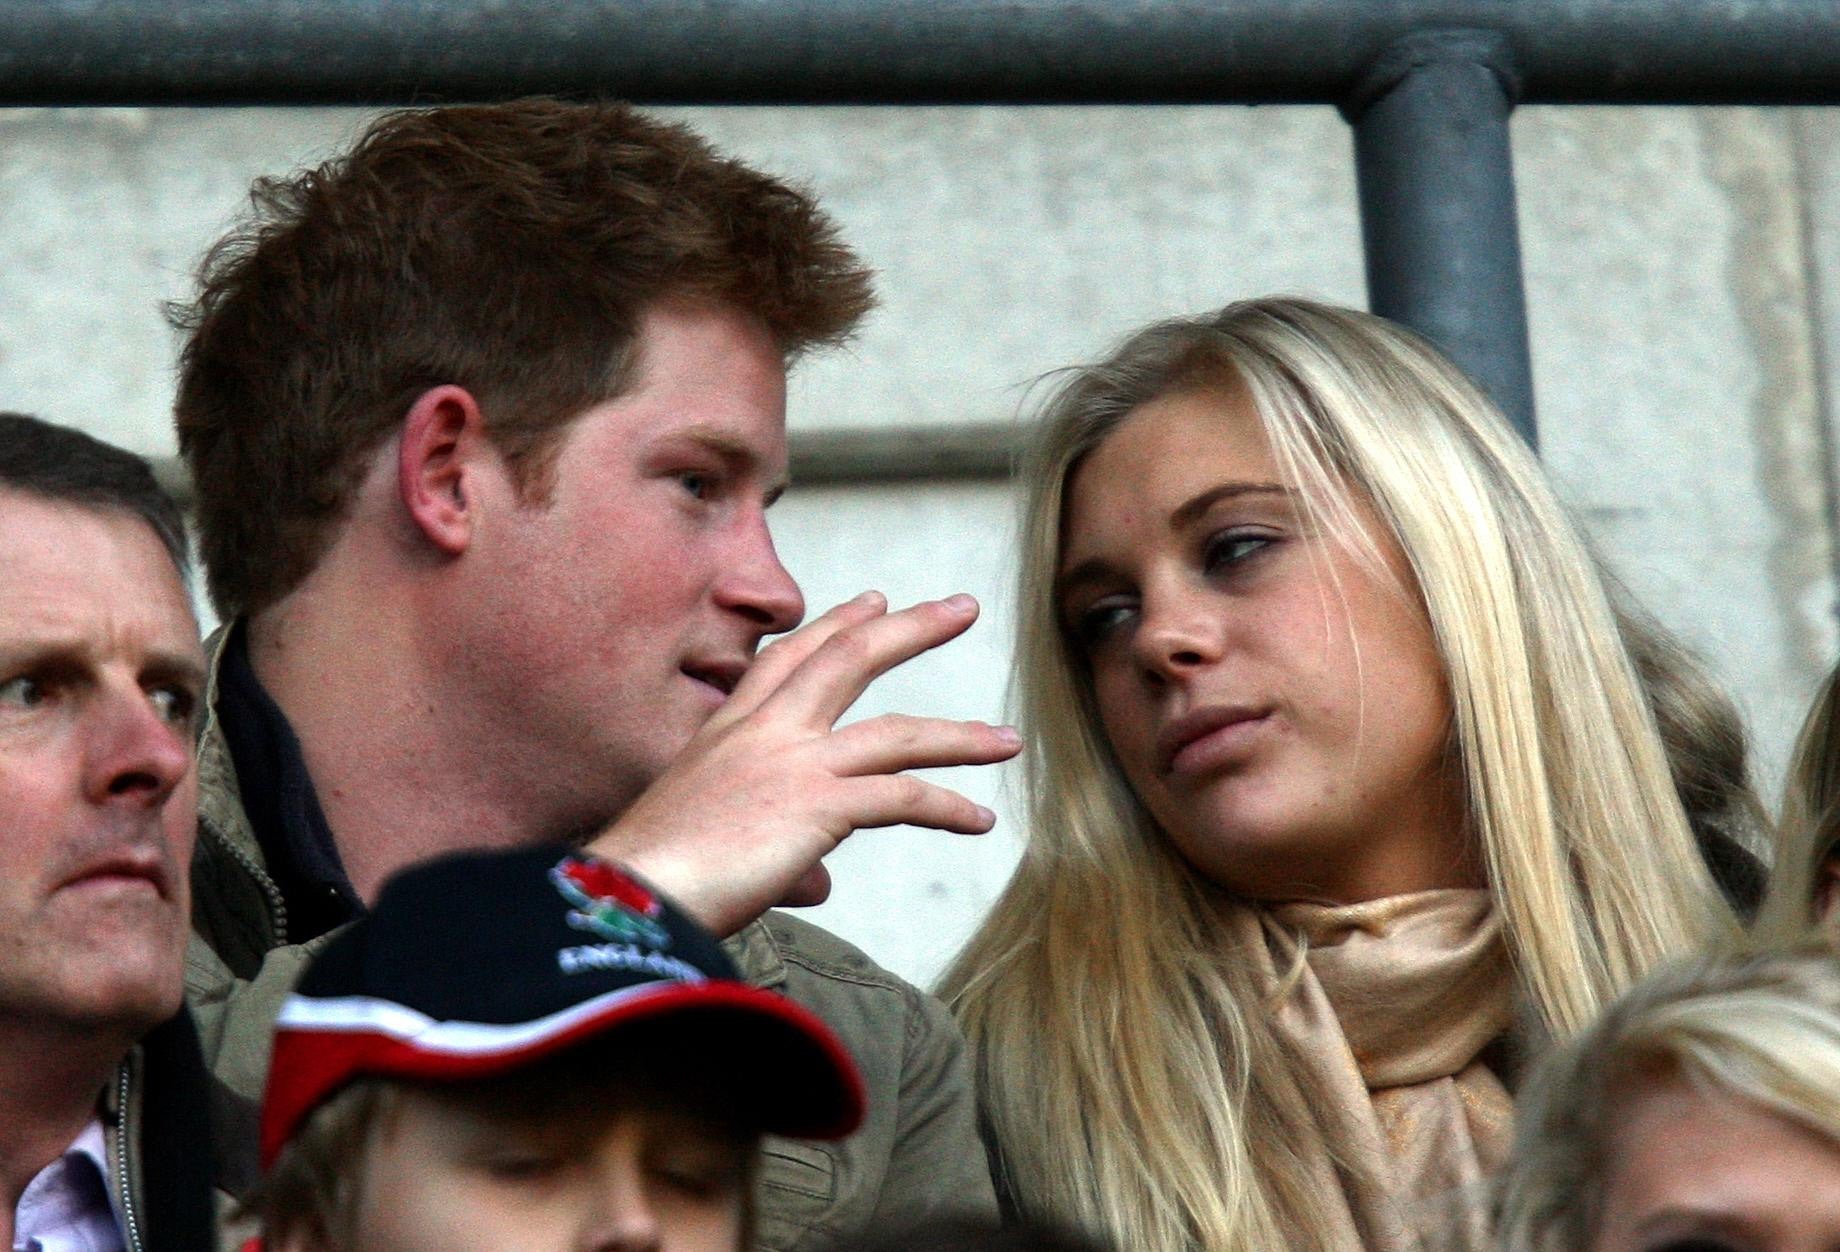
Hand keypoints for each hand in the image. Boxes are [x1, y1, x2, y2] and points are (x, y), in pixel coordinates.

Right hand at [587, 591, 1021, 936]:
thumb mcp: (709, 840)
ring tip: (1007, 741)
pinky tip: (977, 821)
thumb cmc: (654, 876)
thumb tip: (819, 880)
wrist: (633, 892)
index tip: (873, 600)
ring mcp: (794, 763)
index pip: (788, 659)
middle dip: (912, 629)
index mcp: (727, 730)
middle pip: (850, 658)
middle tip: (961, 608)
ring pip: (898, 734)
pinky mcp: (818, 804)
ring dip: (960, 736)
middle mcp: (764, 732)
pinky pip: (902, 798)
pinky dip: (946, 807)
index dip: (835, 625)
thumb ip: (776, 850)